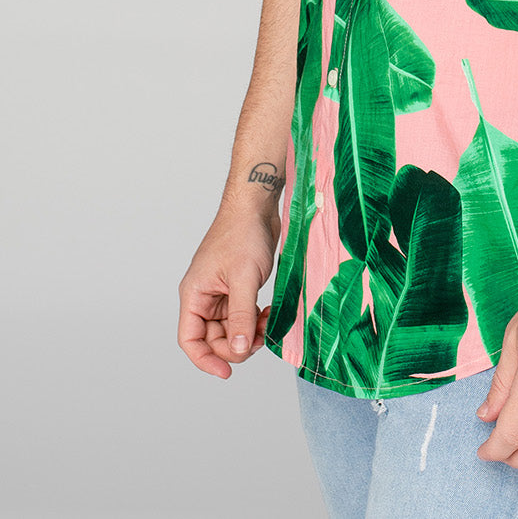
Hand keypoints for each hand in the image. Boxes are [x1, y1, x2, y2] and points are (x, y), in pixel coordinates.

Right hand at [177, 210, 278, 377]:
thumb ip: (240, 317)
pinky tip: (267, 314)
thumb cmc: (243, 233)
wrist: (257, 206)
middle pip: (213, 339)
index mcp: (194, 294)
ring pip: (231, 329)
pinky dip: (254, 321)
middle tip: (258, 340)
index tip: (227, 372)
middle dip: (236, 345)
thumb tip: (237, 350)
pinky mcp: (238, 287)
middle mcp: (204, 296)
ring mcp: (222, 292)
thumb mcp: (244, 279)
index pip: (190, 340)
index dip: (205, 360)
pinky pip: (242, 316)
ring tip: (267, 324)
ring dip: (248, 333)